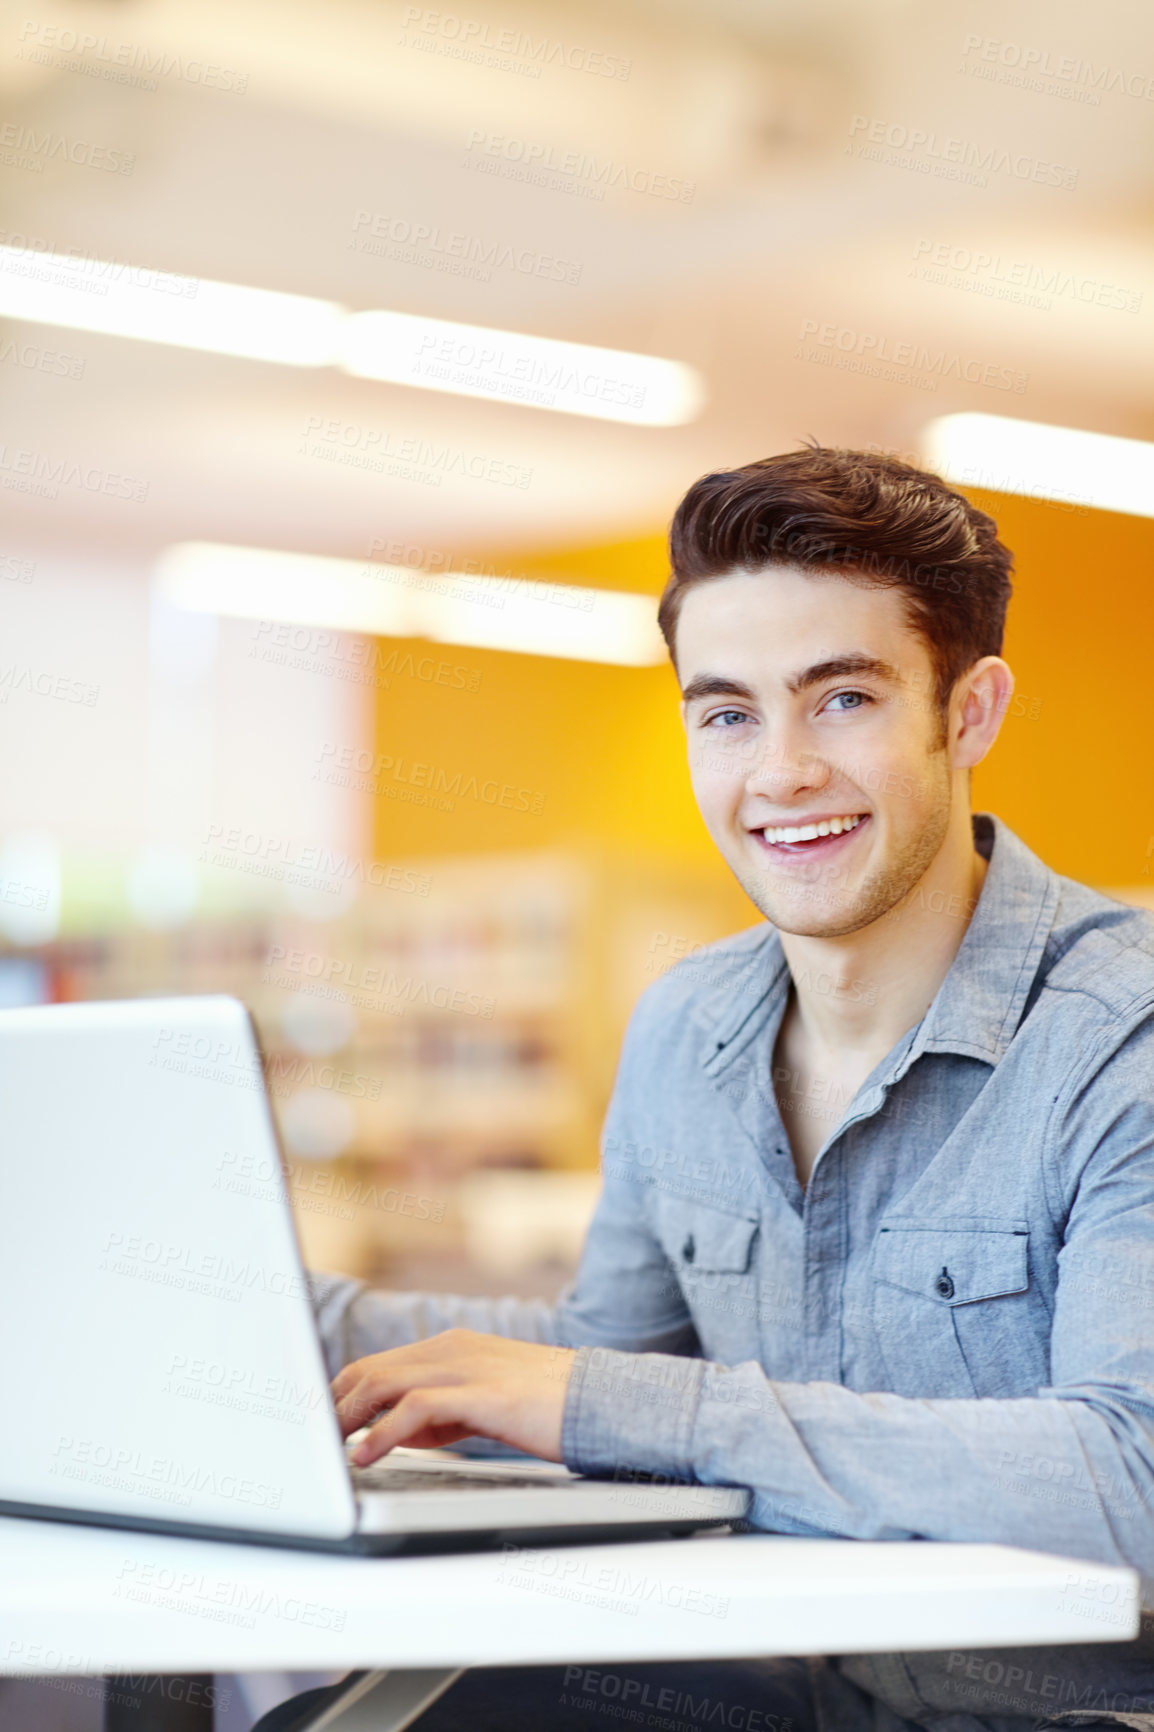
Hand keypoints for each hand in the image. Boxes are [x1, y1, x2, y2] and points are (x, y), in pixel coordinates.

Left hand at [330, 1330, 577, 1465]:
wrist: (603, 1399)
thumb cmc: (547, 1406)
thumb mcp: (482, 1405)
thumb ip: (439, 1412)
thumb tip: (392, 1433)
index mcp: (451, 1347)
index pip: (375, 1365)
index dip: (337, 1395)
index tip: (314, 1426)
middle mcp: (450, 1348)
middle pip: (367, 1369)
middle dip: (330, 1406)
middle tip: (306, 1442)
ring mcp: (464, 1366)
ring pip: (381, 1381)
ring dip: (345, 1418)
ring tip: (323, 1450)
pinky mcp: (479, 1391)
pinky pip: (413, 1407)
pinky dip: (381, 1433)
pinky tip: (365, 1456)